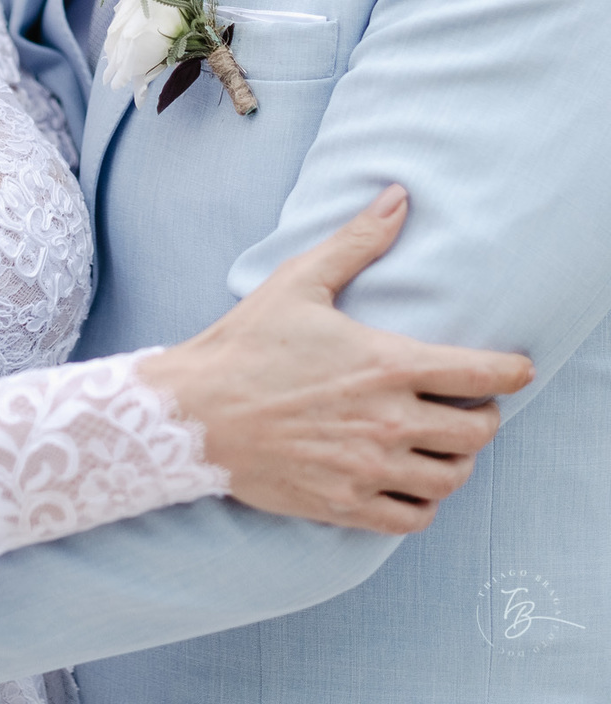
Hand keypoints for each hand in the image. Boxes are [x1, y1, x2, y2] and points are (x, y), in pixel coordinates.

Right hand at [141, 184, 534, 534]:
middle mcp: (388, 422)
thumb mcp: (300, 281)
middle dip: (484, 416)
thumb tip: (399, 197)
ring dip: (457, 460)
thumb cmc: (246, 343)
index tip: (517, 368)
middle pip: (477, 431)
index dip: (511, 371)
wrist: (194, 413)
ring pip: (451, 478)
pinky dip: (424, 502)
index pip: (480, 373)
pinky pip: (414, 517)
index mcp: (386, 363)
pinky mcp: (346, 506)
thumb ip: (357, 241)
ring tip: (442, 443)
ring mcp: (369, 469)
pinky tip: (409, 480)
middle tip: (470, 405)